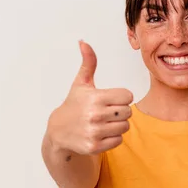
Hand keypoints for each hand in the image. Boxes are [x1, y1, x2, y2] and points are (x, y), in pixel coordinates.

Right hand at [47, 41, 133, 155]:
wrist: (58, 131)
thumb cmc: (74, 105)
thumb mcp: (81, 83)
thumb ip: (88, 63)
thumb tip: (83, 42)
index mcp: (95, 98)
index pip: (127, 96)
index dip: (121, 97)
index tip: (111, 99)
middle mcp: (94, 115)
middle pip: (128, 112)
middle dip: (121, 111)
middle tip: (108, 111)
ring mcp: (94, 132)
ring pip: (125, 127)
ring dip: (118, 125)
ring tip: (104, 122)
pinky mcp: (94, 146)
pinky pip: (118, 140)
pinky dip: (113, 138)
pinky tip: (101, 133)